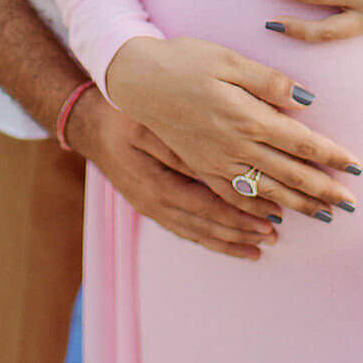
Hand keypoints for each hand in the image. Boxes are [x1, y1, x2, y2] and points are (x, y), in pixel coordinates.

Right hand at [70, 88, 276, 259]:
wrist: (90, 123)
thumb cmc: (122, 116)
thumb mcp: (150, 126)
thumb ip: (184, 149)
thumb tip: (222, 162)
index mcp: (157, 186)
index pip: (208, 208)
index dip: (240, 214)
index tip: (269, 216)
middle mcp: (154, 205)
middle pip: (205, 228)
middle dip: (240, 233)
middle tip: (273, 236)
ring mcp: (150, 208)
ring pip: (195, 234)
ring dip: (227, 241)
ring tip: (258, 247)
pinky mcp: (150, 205)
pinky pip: (183, 229)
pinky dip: (208, 238)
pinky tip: (226, 242)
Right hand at [105, 36, 360, 220]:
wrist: (138, 80)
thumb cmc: (185, 61)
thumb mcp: (229, 60)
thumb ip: (268, 81)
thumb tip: (305, 99)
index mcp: (248, 116)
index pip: (300, 142)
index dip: (330, 155)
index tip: (356, 166)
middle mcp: (235, 146)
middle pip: (289, 174)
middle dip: (323, 189)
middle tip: (352, 203)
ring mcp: (217, 162)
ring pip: (266, 191)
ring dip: (298, 205)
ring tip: (325, 216)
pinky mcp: (201, 168)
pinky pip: (234, 198)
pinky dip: (257, 211)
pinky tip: (272, 219)